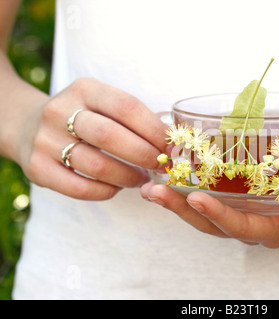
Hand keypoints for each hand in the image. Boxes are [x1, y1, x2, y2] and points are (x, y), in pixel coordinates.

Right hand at [17, 78, 168, 199]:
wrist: (28, 125)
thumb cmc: (82, 116)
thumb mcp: (101, 103)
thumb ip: (132, 117)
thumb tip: (172, 142)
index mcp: (84, 89)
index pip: (126, 107)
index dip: (154, 129)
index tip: (171, 146)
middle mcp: (60, 111)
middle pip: (110, 136)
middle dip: (144, 155)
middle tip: (162, 166)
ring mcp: (45, 140)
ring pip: (97, 166)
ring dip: (128, 177)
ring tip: (142, 178)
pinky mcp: (37, 168)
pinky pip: (80, 188)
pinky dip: (106, 191)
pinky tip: (117, 187)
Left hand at [141, 182, 278, 247]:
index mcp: (278, 231)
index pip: (243, 228)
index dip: (219, 216)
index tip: (196, 198)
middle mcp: (257, 224)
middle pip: (213, 224)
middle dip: (184, 210)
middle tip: (156, 192)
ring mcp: (248, 212)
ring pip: (208, 212)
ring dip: (179, 200)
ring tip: (152, 186)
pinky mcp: (245, 198)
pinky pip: (215, 195)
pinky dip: (192, 186)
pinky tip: (174, 173)